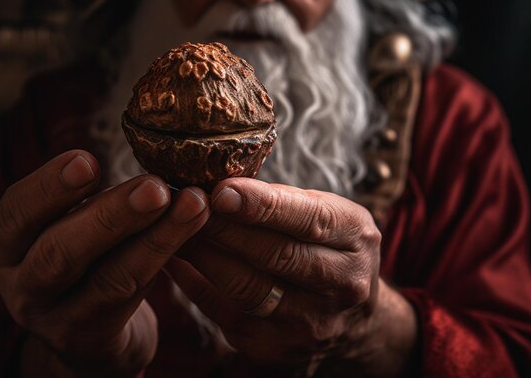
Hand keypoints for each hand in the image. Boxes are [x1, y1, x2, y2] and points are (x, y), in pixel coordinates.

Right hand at [0, 150, 209, 376]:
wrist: (85, 330)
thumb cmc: (79, 259)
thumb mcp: (64, 227)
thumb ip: (81, 197)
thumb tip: (145, 149)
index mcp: (6, 247)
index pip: (14, 214)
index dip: (48, 188)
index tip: (87, 160)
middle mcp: (21, 287)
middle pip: (59, 253)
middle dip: (110, 216)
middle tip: (155, 187)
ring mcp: (55, 319)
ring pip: (106, 279)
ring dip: (154, 238)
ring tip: (192, 204)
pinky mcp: (92, 338)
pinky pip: (133, 298)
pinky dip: (163, 259)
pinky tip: (191, 228)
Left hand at [167, 178, 417, 376]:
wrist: (354, 319)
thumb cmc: (328, 248)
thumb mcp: (324, 213)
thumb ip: (280, 199)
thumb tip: (220, 184)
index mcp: (354, 237)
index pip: (308, 219)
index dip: (262, 206)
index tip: (221, 191)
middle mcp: (341, 284)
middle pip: (276, 255)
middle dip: (225, 228)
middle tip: (186, 205)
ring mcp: (310, 322)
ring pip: (248, 288)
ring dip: (205, 256)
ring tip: (175, 229)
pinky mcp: (276, 346)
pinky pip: (226, 313)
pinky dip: (195, 284)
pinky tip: (176, 259)